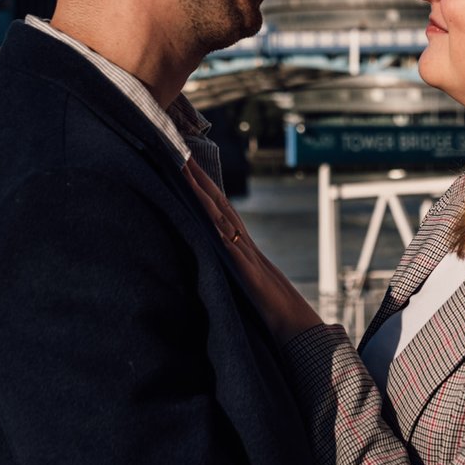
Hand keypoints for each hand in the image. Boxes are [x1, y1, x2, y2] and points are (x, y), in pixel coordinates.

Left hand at [185, 160, 324, 340]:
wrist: (285, 314)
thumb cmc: (261, 296)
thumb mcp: (237, 269)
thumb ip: (225, 254)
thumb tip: (207, 241)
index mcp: (236, 237)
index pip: (215, 203)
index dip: (199, 181)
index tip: (182, 158)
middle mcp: (239, 238)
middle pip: (216, 200)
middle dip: (197, 176)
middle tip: (179, 150)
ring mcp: (243, 251)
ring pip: (220, 215)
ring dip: (202, 193)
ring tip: (185, 170)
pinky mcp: (245, 269)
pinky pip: (230, 244)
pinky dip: (218, 227)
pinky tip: (206, 212)